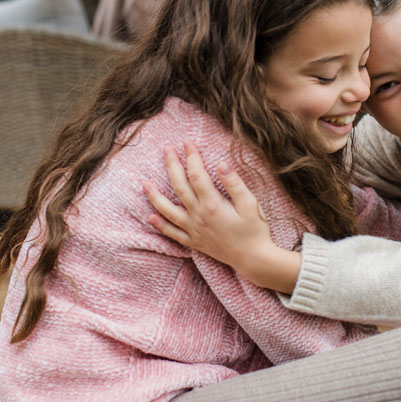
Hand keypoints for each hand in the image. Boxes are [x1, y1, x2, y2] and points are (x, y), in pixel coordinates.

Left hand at [144, 140, 281, 281]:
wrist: (253, 259)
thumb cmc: (255, 230)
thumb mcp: (251, 204)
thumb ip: (235, 184)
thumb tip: (221, 164)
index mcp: (213, 204)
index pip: (197, 174)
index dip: (191, 156)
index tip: (187, 142)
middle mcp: (198, 216)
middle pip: (179, 187)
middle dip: (171, 165)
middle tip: (166, 149)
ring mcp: (194, 230)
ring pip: (168, 211)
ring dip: (155, 196)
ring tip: (145, 184)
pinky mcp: (194, 242)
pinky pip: (172, 233)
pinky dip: (160, 225)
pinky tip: (150, 218)